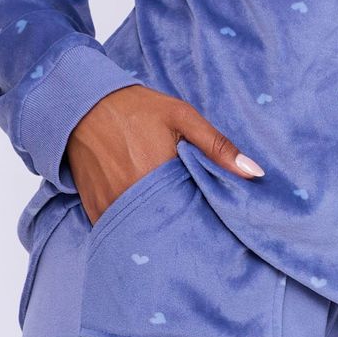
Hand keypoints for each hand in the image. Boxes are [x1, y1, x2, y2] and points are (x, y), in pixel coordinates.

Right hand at [66, 85, 264, 224]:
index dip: (206, 218)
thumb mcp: (182, 117)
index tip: (214, 218)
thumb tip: (254, 174)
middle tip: (193, 222)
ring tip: (170, 221)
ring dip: (156, 229)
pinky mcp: (95, 209)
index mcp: (160, 175)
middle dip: (182, 227)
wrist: (83, 105)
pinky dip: (132, 226)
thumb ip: (218, 147)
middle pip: (168, 227)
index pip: (194, 213)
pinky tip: (144, 219)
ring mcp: (111, 206)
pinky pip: (119, 228)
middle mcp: (133, 196)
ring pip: (142, 231)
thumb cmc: (136, 108)